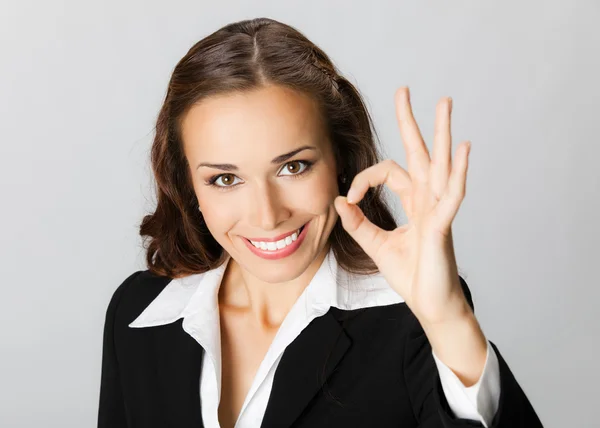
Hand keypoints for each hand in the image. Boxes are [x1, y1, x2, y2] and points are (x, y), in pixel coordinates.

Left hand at [334, 87, 472, 324]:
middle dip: (411, 121)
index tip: (349, 196)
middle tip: (404, 90)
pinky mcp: (443, 226)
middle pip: (420, 152)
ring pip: (441, 164)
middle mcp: (427, 199)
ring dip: (442, 133)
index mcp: (413, 202)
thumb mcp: (375, 245)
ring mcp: (438, 210)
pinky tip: (462, 148)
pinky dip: (458, 172)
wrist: (428, 304)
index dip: (364, 178)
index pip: (388, 172)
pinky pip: (452, 195)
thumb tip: (338, 200)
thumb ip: (357, 222)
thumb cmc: (409, 275)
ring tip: (444, 102)